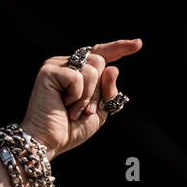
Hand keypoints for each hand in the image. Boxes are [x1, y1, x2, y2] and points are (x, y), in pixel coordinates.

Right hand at [19, 39, 142, 160]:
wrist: (50, 142)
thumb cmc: (70, 129)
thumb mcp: (99, 111)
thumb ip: (109, 91)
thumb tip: (113, 68)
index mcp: (78, 72)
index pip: (101, 54)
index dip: (119, 48)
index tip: (138, 44)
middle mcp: (67, 64)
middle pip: (99, 61)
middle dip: (98, 90)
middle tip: (86, 110)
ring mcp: (56, 65)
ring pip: (92, 68)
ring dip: (88, 96)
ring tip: (72, 110)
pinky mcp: (49, 71)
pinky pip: (77, 77)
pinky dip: (76, 96)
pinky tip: (63, 105)